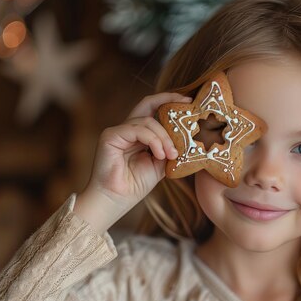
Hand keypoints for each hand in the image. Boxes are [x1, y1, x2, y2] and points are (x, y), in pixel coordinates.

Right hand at [74, 92, 191, 232]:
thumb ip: (169, 149)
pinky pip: (138, 130)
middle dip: (169, 99)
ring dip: (164, 137)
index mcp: (138, 135)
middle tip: (188, 105)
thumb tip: (188, 138)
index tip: (189, 103)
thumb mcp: (160, 165)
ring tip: (171, 154)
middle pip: (148, 103)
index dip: (170, 102)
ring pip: (147, 121)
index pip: (154, 110)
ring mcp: (118, 131)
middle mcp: (127, 129)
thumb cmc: (134, 186)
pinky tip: (159, 154)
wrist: (115, 200)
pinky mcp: (111, 135)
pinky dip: (153, 140)